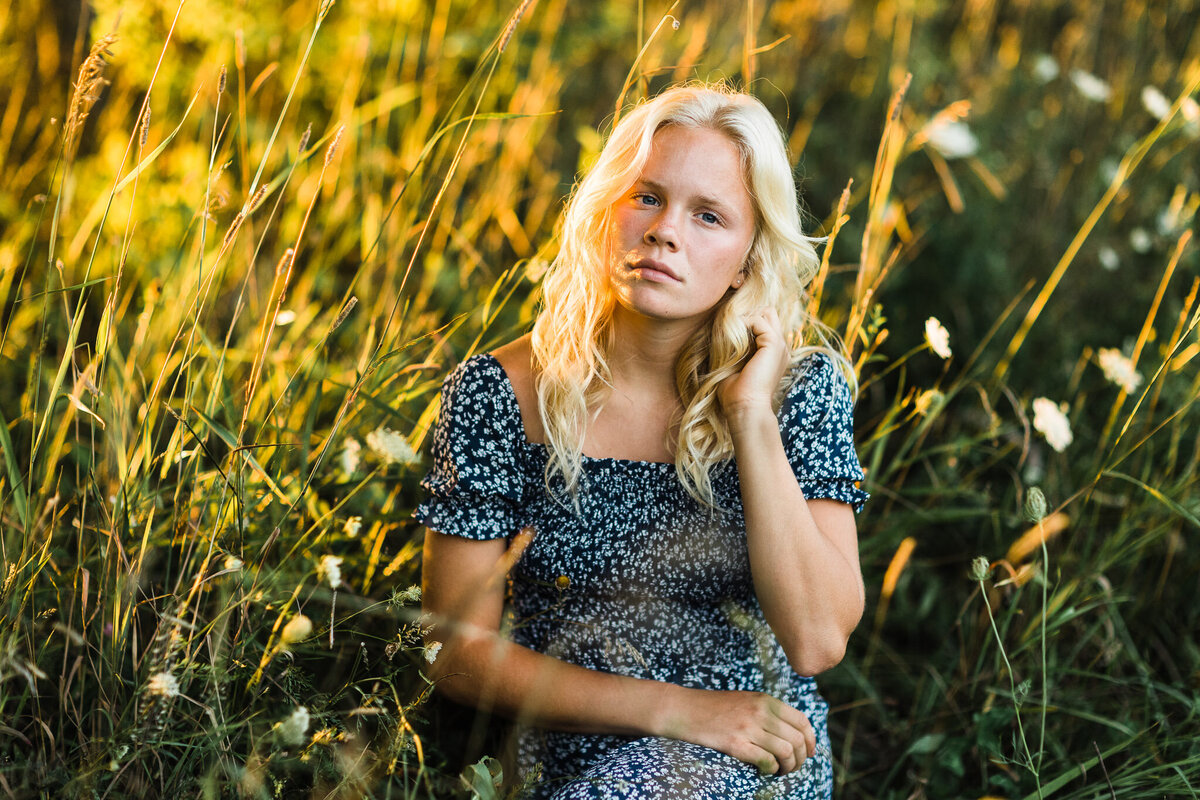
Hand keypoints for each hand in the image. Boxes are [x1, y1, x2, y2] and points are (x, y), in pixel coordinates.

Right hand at [658, 686, 816, 774]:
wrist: (684, 709)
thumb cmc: (714, 708)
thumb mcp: (746, 700)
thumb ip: (768, 712)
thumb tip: (794, 733)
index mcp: (765, 700)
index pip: (802, 721)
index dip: (811, 741)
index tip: (809, 753)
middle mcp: (760, 711)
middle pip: (797, 740)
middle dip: (800, 759)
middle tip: (792, 768)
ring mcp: (748, 727)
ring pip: (786, 752)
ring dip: (787, 767)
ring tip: (779, 771)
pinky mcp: (735, 743)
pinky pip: (766, 760)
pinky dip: (771, 769)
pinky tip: (765, 770)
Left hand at [718, 307, 790, 422]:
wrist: (745, 407)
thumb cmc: (735, 394)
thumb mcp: (732, 366)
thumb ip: (731, 349)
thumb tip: (716, 332)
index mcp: (773, 354)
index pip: (764, 324)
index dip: (747, 321)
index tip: (726, 328)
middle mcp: (779, 348)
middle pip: (769, 313)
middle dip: (749, 314)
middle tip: (729, 325)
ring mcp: (779, 346)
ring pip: (766, 312)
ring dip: (745, 316)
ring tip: (729, 328)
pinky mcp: (773, 344)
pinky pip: (758, 319)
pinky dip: (743, 322)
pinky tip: (731, 335)